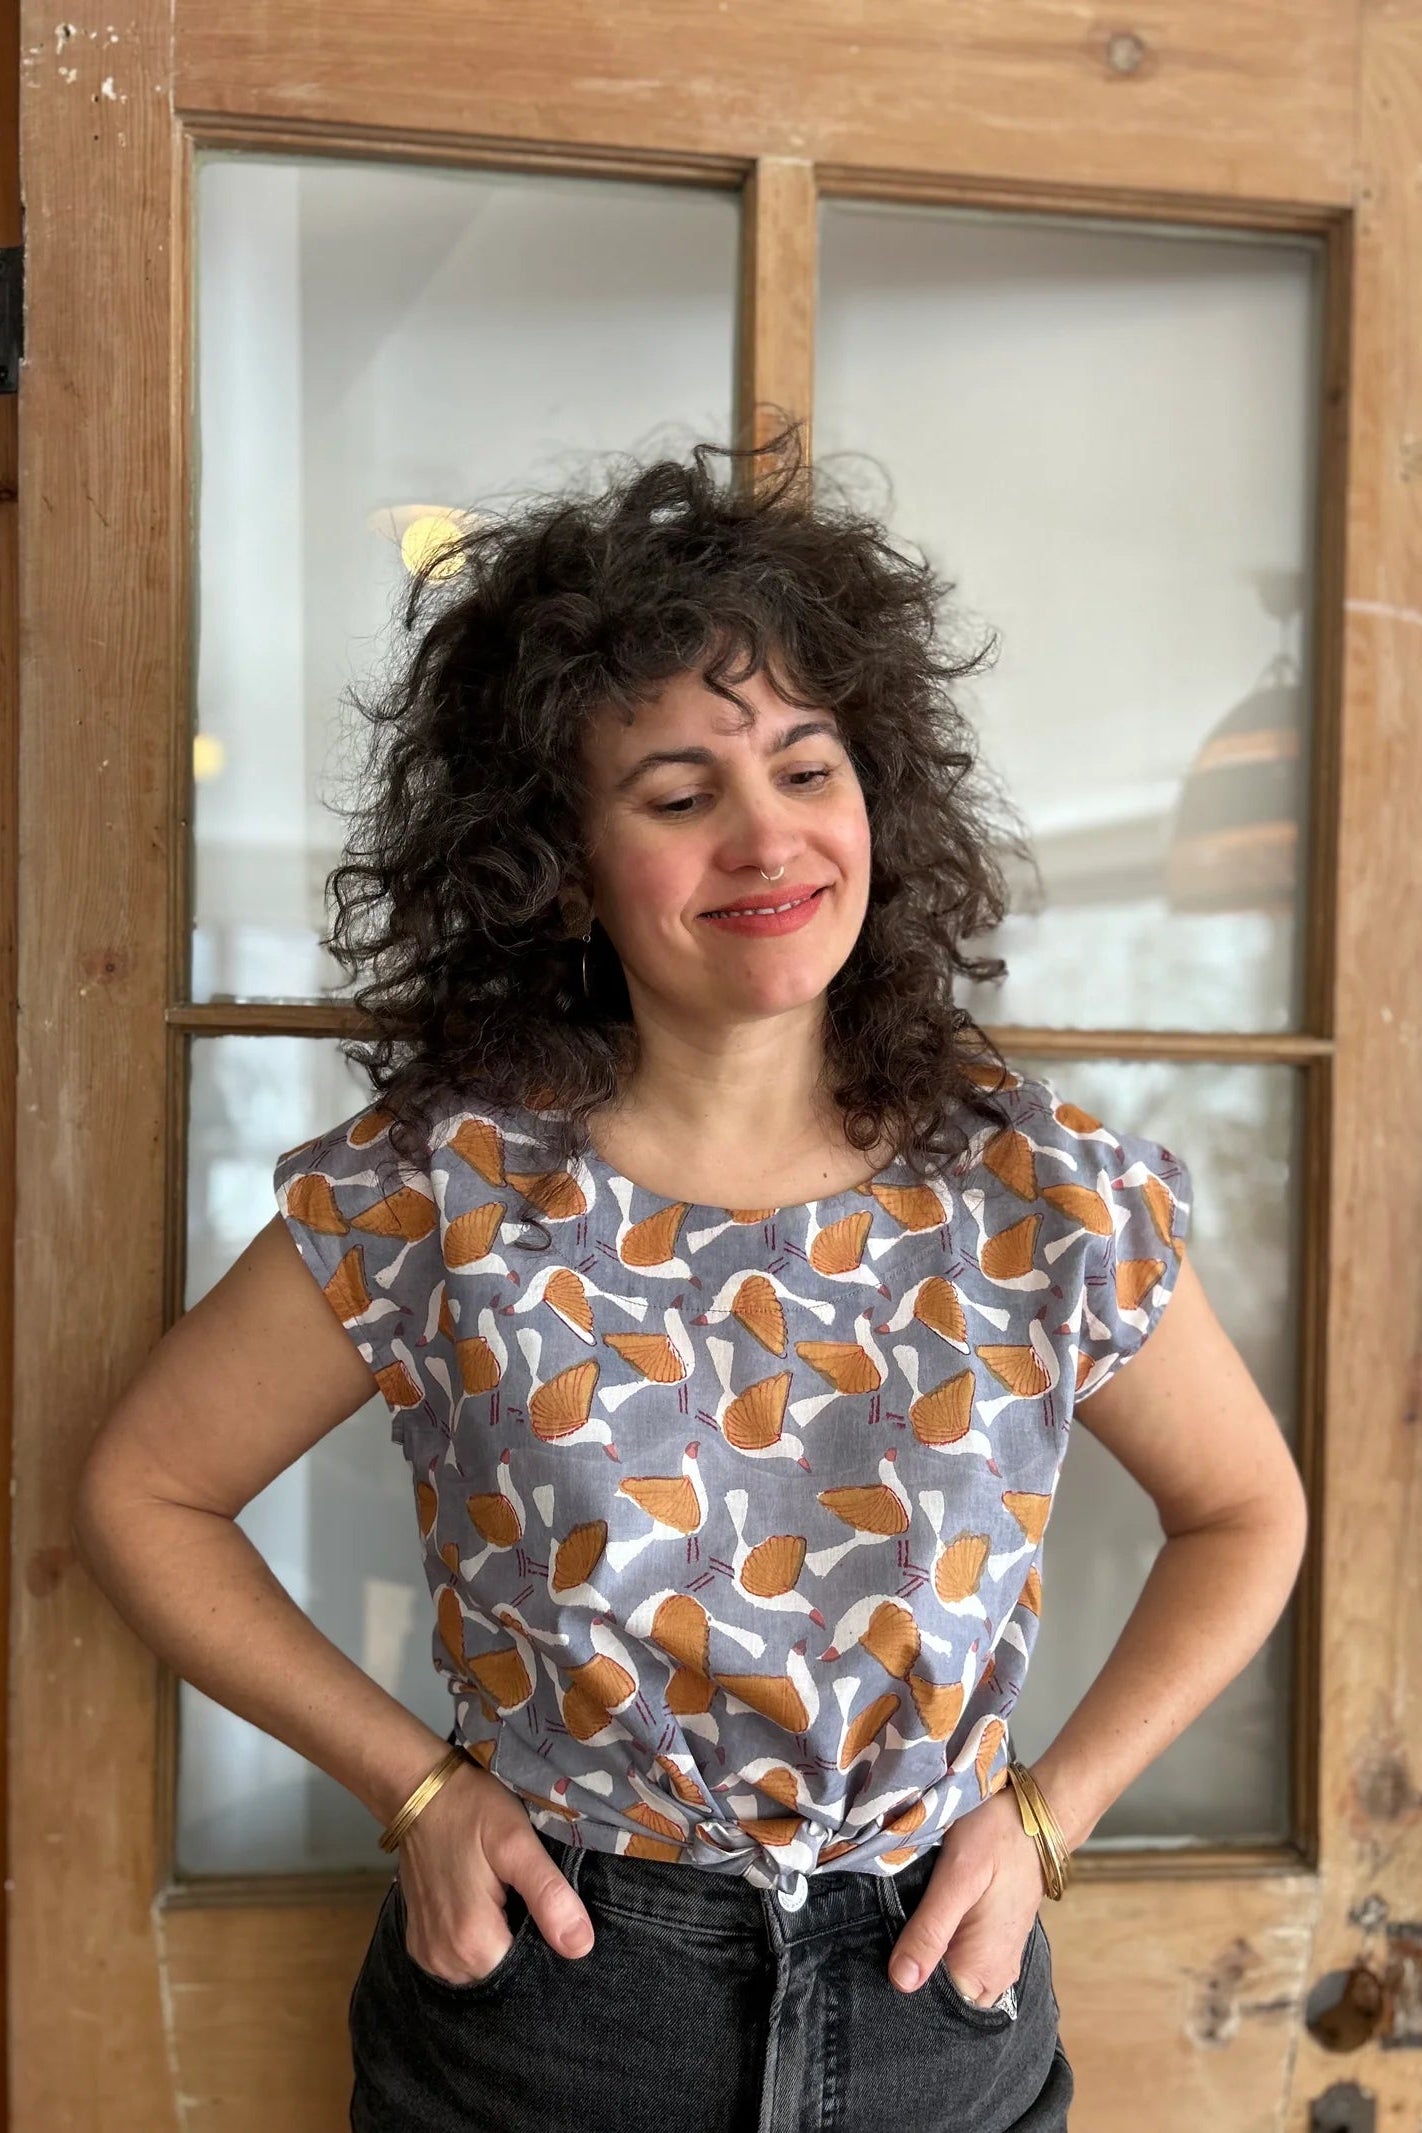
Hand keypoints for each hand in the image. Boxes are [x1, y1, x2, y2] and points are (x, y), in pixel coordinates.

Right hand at [395, 1757, 595, 1984]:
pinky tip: (488, 1910)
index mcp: (472, 1942)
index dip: (547, 1949)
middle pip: (504, 1976)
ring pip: (482, 1972)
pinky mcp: (419, 1945)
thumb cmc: (472, 1810)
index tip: (553, 1915)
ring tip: (511, 1903)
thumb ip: (548, 1895)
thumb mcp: (517, 1842)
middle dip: (524, 1947)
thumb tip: (581, 1946)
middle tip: (532, 1902)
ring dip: (500, 1946)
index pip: (527, 1976)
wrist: (419, 1792)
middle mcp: (445, 1961)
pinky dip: (478, 1944)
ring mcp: (428, 1955)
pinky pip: (460, 1962)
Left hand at [887, 1783, 1043, 2003]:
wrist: (1037, 1816)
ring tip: (896, 1935)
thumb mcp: (957, 1877)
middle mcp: (995, 1977)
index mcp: (983, 1971)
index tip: (875, 1966)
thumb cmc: (997, 1839)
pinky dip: (940, 1951)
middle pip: (942, 1998)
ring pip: (950, 1980)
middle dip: (912, 1977)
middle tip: (879, 1946)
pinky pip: (961, 1963)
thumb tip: (900, 1982)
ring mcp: (997, 1962)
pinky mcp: (995, 1944)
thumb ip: (930, 1930)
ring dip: (925, 1962)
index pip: (933, 2007)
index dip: (901, 1990)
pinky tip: (920, 1928)